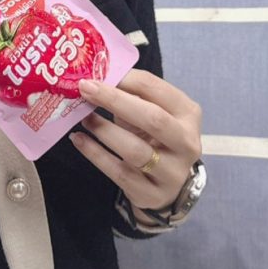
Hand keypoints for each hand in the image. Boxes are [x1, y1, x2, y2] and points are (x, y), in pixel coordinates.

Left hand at [69, 69, 201, 216]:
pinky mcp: (152, 194)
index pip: (157, 89)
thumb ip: (132, 96)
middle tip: (86, 89)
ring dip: (104, 130)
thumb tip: (95, 77)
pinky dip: (95, 154)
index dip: (125, 79)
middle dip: (115, 100)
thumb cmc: (155, 139)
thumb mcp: (152, 113)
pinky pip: (119, 172)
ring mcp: (172, 172)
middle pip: (153, 118)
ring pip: (135, 150)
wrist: (168, 186)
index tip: (98, 73)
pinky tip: (79, 140)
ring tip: (83, 118)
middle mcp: (186, 143)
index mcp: (188, 114)